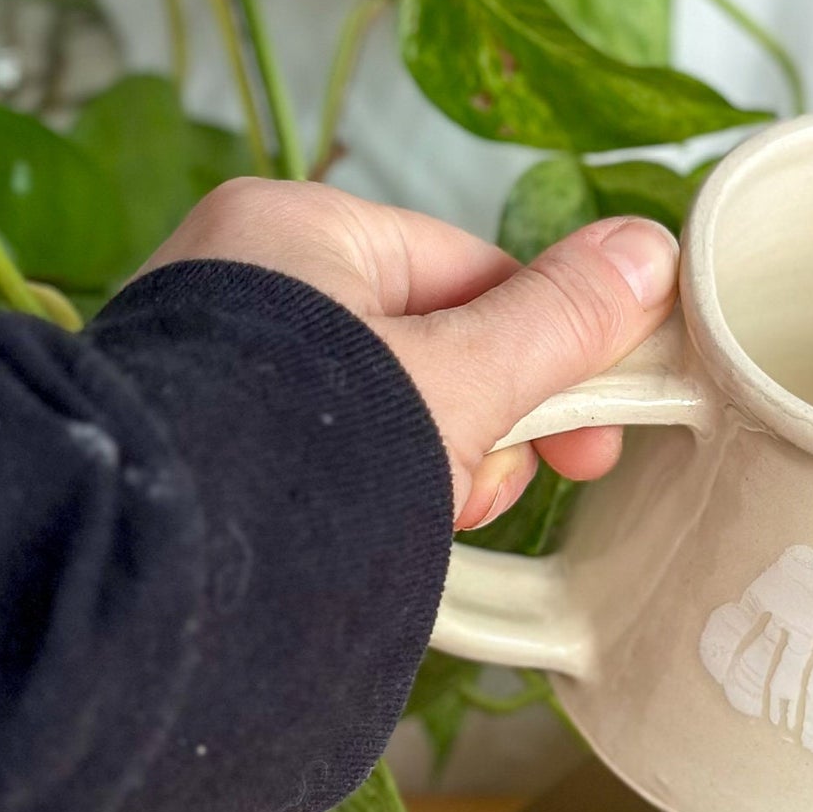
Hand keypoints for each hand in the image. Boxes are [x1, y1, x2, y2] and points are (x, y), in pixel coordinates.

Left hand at [142, 178, 678, 527]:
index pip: (472, 269)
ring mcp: (223, 366)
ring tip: (422, 516)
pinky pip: (330, 451)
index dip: (547, 351)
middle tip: (492, 486)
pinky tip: (377, 533)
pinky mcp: (211, 443)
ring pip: (387, 407)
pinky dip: (369, 491)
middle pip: (434, 342)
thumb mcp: (462, 381)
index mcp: (298, 230)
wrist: (163, 581)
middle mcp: (248, 281)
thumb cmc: (300, 458)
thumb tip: (649, 251)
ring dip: (431, 467)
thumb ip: (560, 320)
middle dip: (483, 425)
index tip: (591, 430)